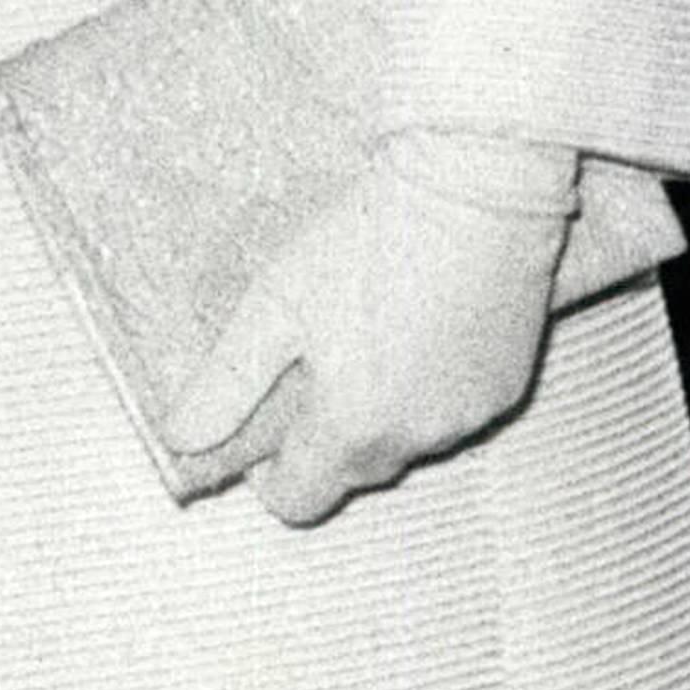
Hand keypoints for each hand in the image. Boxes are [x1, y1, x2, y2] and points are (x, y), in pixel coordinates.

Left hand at [170, 131, 575, 529]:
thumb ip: (226, 383)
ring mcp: (470, 415)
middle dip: (328, 434)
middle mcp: (417, 439)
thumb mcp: (275, 303)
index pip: (299, 500)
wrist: (474, 188)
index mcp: (352, 430)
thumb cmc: (367, 241)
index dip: (271, 473)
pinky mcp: (508, 383)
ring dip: (386, 410)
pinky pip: (457, 408)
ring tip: (375, 331)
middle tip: (318, 358)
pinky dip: (436, 384)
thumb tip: (182, 438)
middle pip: (355, 470)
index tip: (267, 418)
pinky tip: (427, 322)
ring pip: (409, 438)